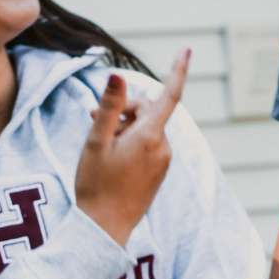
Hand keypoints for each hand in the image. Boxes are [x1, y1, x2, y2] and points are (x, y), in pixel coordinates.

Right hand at [76, 48, 190, 245]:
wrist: (104, 229)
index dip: (177, 70)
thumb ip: (109, 107)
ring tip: (99, 140)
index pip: (169, 95)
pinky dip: (131, 140)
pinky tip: (111, 154)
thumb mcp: (96, 141)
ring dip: (124, 125)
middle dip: (124, 107)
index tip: (186, 49)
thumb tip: (117, 74)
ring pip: (146, 128)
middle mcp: (163, 147)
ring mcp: (162, 162)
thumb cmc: (96, 184)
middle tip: (92, 116)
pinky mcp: (158, 173)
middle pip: (149, 110)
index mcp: (150, 136)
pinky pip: (148, 145)